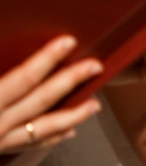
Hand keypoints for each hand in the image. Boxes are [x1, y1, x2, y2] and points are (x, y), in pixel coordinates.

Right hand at [0, 36, 102, 153]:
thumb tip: (3, 44)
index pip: (23, 78)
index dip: (47, 58)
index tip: (69, 41)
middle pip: (41, 99)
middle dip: (71, 81)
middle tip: (96, 66)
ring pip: (42, 128)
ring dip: (72, 116)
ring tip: (96, 105)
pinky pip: (30, 145)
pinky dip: (52, 137)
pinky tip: (71, 131)